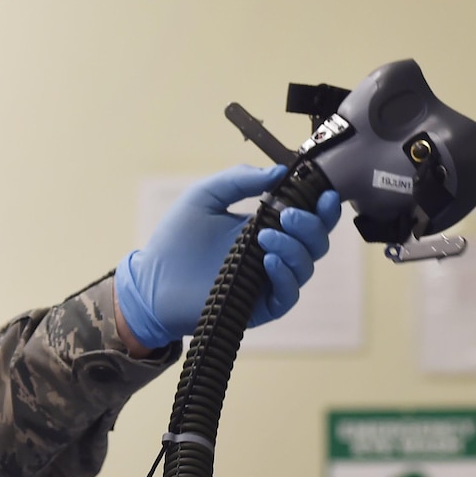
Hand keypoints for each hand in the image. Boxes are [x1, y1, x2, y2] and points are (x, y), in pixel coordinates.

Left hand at [116, 164, 343, 349]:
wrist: (152, 282)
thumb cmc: (175, 239)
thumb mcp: (205, 196)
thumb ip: (239, 179)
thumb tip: (278, 171)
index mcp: (266, 225)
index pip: (308, 216)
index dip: (322, 206)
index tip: (323, 193)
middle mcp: (274, 252)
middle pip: (316, 240)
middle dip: (311, 225)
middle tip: (287, 215)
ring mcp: (269, 279)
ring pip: (307, 265)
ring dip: (294, 247)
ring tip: (265, 237)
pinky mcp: (262, 305)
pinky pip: (289, 293)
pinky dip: (285, 275)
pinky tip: (267, 261)